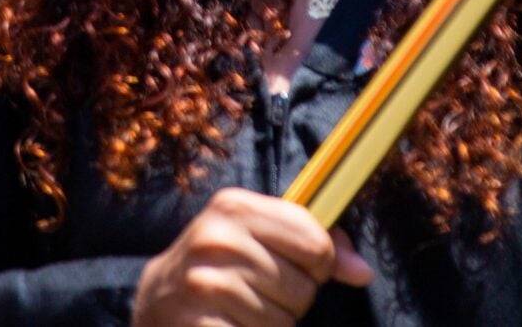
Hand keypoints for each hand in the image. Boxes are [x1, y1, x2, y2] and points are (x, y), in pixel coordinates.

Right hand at [131, 189, 369, 325]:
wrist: (158, 299)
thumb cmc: (222, 263)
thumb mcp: (257, 236)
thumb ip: (311, 242)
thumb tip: (362, 270)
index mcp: (234, 207)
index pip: (315, 242)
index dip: (319, 262)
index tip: (303, 266)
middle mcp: (217, 240)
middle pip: (303, 287)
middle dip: (293, 298)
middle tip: (261, 291)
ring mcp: (205, 285)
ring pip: (284, 321)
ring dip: (272, 324)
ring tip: (243, 309)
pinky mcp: (200, 325)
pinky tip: (233, 325)